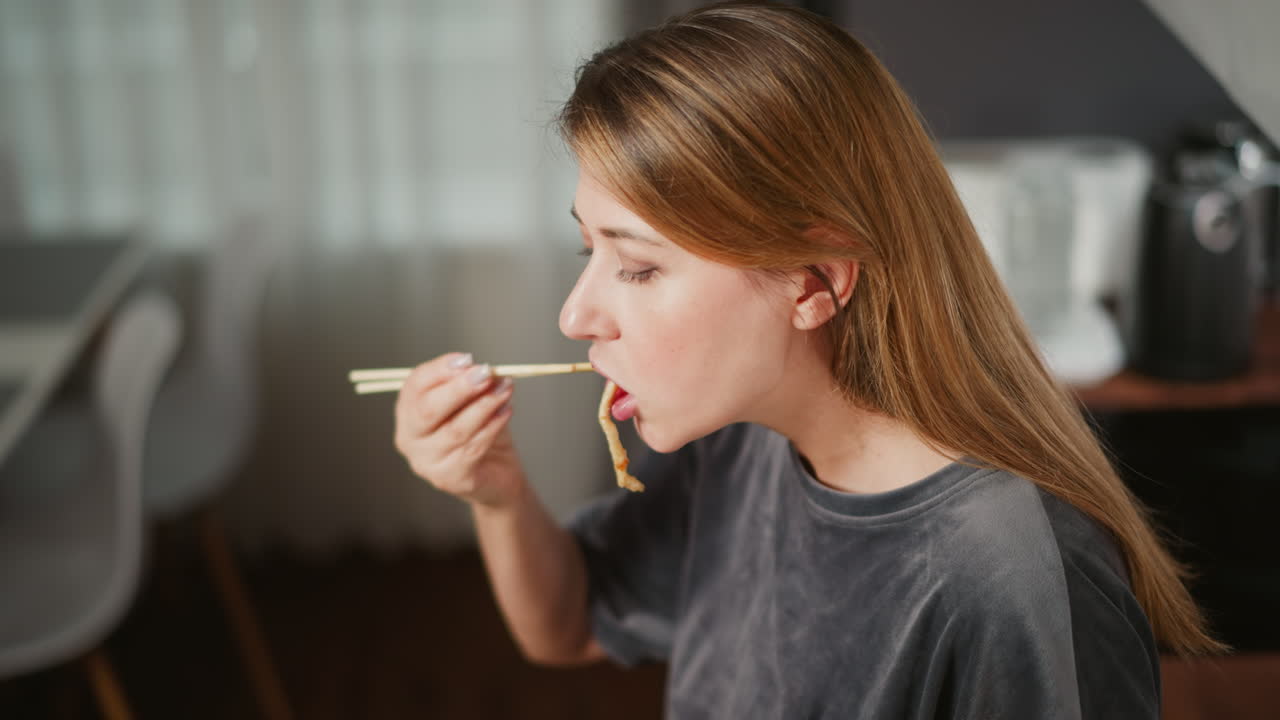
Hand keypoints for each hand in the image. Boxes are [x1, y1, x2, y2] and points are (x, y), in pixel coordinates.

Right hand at [394, 352, 523, 507]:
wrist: (497, 472)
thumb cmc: (480, 429)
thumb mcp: (473, 399)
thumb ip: (472, 384)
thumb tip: (480, 368)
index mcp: (408, 411)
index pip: (415, 385)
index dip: (440, 370)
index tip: (467, 359)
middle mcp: (409, 438)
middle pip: (427, 410)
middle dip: (459, 388)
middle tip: (486, 373)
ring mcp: (427, 461)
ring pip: (456, 429)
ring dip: (484, 405)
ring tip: (505, 389)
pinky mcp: (449, 478)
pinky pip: (473, 448)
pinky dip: (492, 426)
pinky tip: (506, 411)